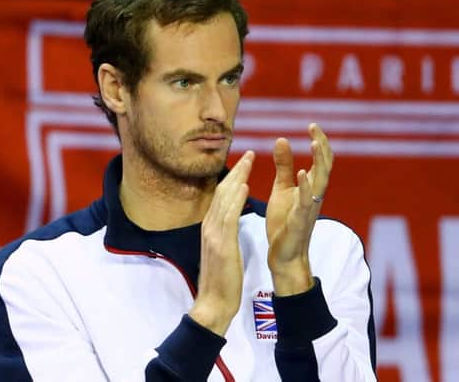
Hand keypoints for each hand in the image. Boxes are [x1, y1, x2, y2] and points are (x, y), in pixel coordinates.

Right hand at [189, 150, 253, 335]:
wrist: (213, 304)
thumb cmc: (221, 281)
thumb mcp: (221, 252)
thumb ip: (223, 235)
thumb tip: (228, 223)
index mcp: (211, 228)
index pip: (221, 197)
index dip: (232, 178)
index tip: (244, 165)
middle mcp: (209, 227)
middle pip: (222, 191)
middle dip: (236, 171)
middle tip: (249, 153)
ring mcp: (213, 234)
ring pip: (224, 198)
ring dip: (237, 177)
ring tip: (249, 160)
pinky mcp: (221, 243)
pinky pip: (229, 216)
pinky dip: (236, 199)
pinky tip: (244, 185)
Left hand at [266, 124, 333, 295]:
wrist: (284, 253)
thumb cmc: (285, 221)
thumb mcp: (282, 188)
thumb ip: (283, 165)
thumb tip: (282, 139)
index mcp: (311, 186)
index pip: (320, 160)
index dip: (319, 141)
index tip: (312, 124)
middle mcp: (315, 194)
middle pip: (325, 166)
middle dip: (321, 146)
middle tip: (314, 127)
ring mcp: (310, 207)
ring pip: (320, 181)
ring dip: (318, 162)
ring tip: (314, 143)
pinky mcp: (300, 220)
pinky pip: (306, 201)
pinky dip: (305, 186)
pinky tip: (301, 173)